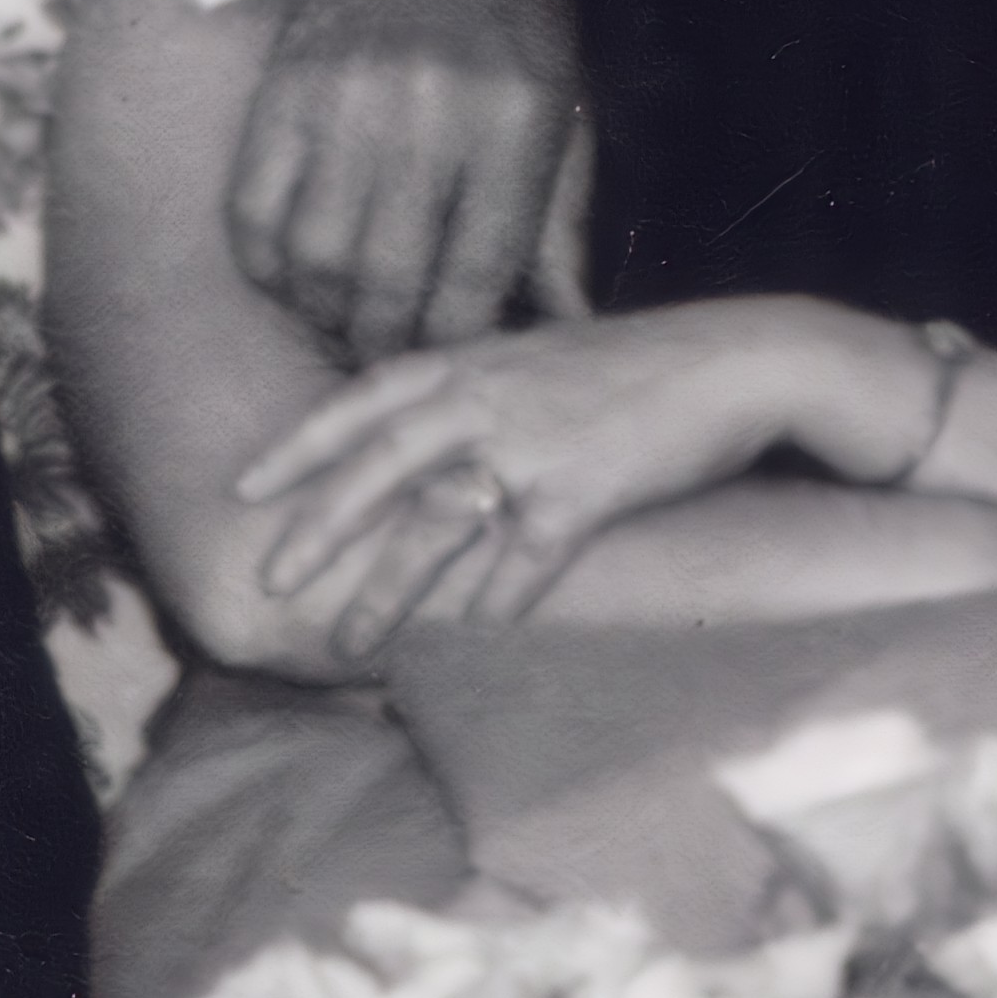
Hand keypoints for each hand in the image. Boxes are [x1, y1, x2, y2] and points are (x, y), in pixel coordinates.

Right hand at [228, 0, 584, 363]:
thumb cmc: (512, 28)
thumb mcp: (565, 108)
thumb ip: (559, 225)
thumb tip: (568, 330)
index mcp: (514, 122)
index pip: (480, 274)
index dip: (466, 337)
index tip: (461, 356)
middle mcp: (428, 114)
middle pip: (391, 281)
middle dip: (392, 344)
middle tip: (397, 355)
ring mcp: (345, 104)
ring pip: (316, 261)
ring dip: (328, 315)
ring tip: (352, 321)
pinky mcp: (281, 97)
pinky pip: (253, 217)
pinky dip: (270, 269)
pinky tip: (301, 278)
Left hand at [235, 296, 944, 652]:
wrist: (749, 357)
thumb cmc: (658, 360)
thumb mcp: (559, 353)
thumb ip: (499, 383)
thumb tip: (448, 420)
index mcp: (484, 357)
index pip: (369, 395)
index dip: (303, 440)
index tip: (247, 484)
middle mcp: (496, 394)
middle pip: (380, 462)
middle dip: (317, 525)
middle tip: (269, 580)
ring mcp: (538, 441)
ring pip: (435, 521)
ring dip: (386, 590)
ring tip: (346, 644)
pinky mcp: (586, 487)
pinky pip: (522, 560)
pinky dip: (492, 606)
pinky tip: (468, 643)